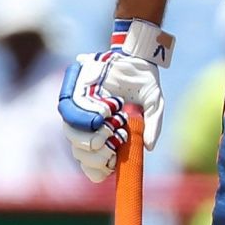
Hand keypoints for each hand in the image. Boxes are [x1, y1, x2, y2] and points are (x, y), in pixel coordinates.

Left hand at [58, 20, 173, 181]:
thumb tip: (149, 147)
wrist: (133, 56)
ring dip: (89, 138)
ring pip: (72, 138)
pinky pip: (69, 115)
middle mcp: (92, 128)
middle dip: (95, 156)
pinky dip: (84, 118)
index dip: (99, 169)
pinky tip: (104, 113)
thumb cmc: (143, 81)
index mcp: (109, 136)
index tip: (112, 162)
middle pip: (80, 155)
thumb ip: (153, 125)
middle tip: (113, 141)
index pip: (94, 166)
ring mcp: (80, 114)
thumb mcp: (155, 104)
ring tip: (110, 125)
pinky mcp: (72, 97)